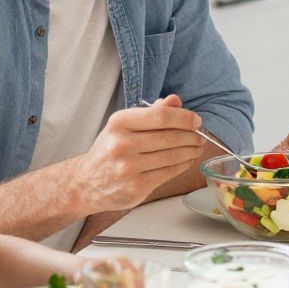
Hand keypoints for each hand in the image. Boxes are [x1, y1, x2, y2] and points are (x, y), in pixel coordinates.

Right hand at [75, 95, 205, 212]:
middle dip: (192, 136)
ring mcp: (128, 167)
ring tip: (197, 147)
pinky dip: (183, 165)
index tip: (197, 120)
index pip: (161, 116)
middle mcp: (122, 144)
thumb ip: (151, 113)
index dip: (184, 118)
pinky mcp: (136, 187)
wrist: (87, 182)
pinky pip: (168, 173)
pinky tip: (187, 160)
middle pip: (170, 137)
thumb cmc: (110, 149)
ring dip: (191, 151)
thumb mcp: (124, 125)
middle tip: (201, 135)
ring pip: (172, 156)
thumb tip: (176, 101)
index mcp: (119, 123)